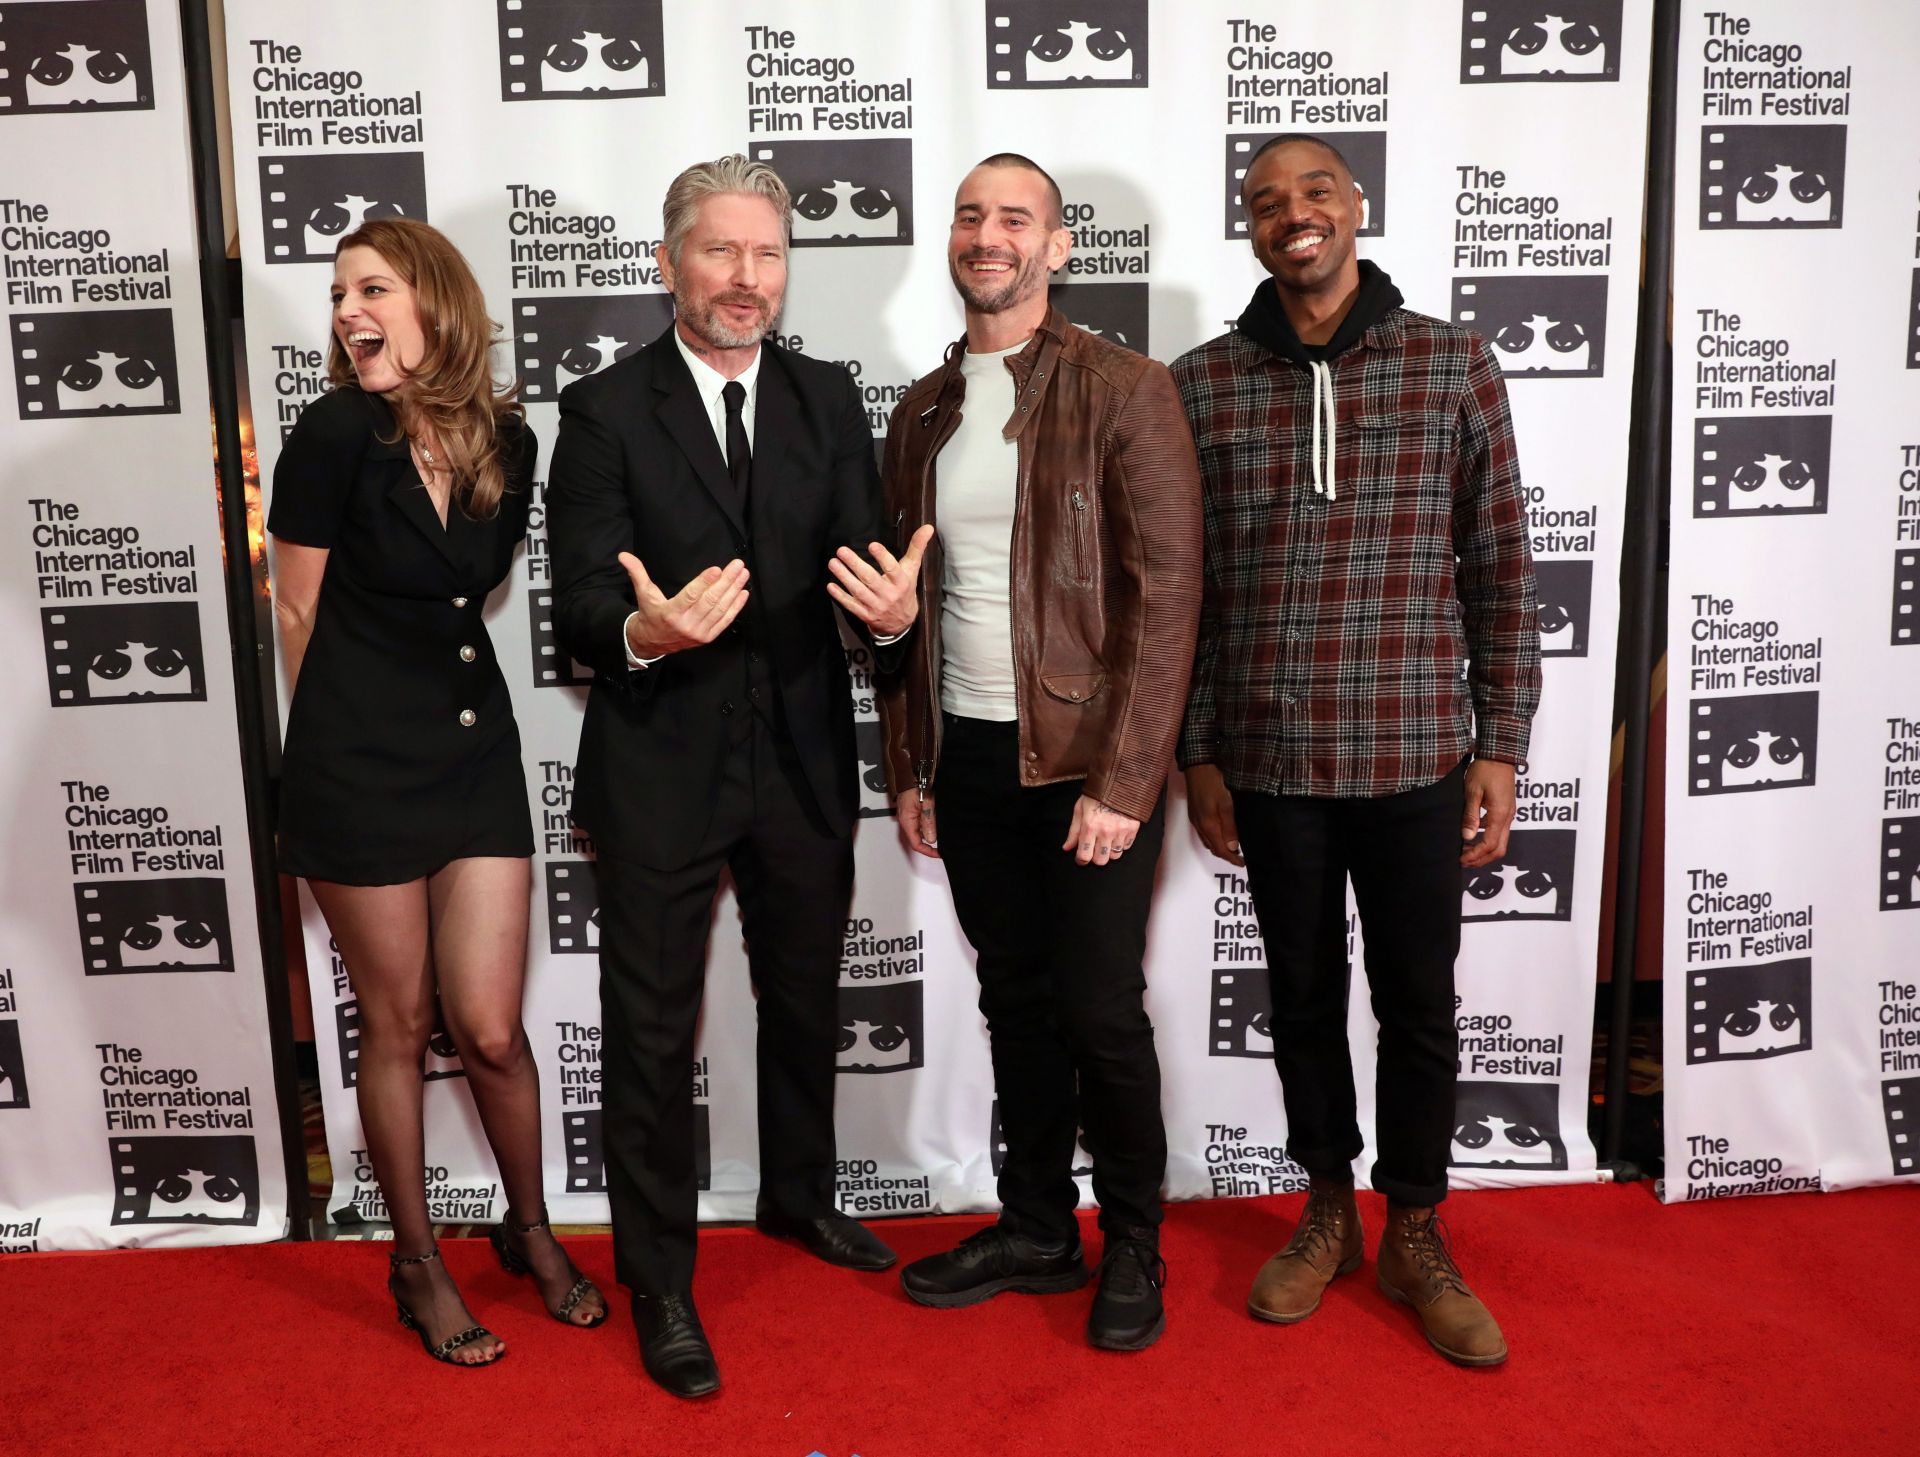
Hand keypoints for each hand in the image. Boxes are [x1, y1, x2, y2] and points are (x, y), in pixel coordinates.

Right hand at [619, 552, 749, 658]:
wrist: (652, 642)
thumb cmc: (650, 614)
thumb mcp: (643, 593)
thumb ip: (637, 573)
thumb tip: (623, 555)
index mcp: (670, 612)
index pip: (690, 596)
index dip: (704, 582)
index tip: (717, 569)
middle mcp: (686, 624)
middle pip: (710, 601)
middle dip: (727, 581)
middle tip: (737, 565)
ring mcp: (698, 632)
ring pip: (720, 610)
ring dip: (734, 591)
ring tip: (743, 574)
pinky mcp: (707, 637)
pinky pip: (725, 621)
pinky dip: (735, 607)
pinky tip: (743, 593)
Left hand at [826, 523, 934, 638]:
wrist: (901, 623)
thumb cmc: (906, 589)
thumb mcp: (912, 569)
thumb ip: (917, 547)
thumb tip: (928, 527)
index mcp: (901, 582)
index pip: (892, 569)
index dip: (883, 557)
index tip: (872, 545)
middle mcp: (889, 594)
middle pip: (870, 579)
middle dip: (855, 564)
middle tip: (842, 550)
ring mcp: (876, 606)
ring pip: (858, 591)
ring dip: (844, 577)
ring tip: (833, 563)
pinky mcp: (865, 614)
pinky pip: (851, 605)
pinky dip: (841, 596)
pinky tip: (831, 585)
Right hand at [897, 790, 939, 858]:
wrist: (912, 772)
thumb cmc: (917, 784)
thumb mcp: (927, 803)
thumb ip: (928, 821)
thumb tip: (931, 839)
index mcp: (906, 820)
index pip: (916, 844)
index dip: (928, 851)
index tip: (939, 853)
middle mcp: (905, 820)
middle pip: (916, 840)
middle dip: (928, 846)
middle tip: (941, 849)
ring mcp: (908, 816)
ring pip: (918, 833)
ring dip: (929, 836)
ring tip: (941, 839)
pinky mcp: (912, 812)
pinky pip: (919, 825)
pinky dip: (927, 828)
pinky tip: (935, 827)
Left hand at [1061, 794, 1139, 867]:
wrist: (1118, 781)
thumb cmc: (1096, 795)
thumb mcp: (1080, 809)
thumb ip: (1074, 831)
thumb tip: (1067, 848)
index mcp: (1090, 827)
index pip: (1085, 856)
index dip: (1081, 860)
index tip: (1081, 857)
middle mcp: (1106, 831)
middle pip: (1101, 861)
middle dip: (1096, 857)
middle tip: (1094, 849)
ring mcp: (1121, 831)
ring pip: (1115, 856)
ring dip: (1109, 851)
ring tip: (1106, 840)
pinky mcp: (1133, 829)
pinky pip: (1126, 847)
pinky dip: (1121, 844)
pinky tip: (1117, 834)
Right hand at [1184, 763, 1242, 865]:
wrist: (1197, 767)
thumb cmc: (1213, 783)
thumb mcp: (1226, 804)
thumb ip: (1230, 826)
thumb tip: (1233, 847)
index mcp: (1208, 825)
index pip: (1221, 849)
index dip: (1232, 859)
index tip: (1242, 863)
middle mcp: (1200, 826)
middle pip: (1213, 848)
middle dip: (1226, 855)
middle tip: (1239, 857)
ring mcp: (1196, 820)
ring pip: (1208, 841)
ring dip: (1219, 848)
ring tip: (1232, 848)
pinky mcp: (1195, 814)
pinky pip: (1204, 833)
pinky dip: (1213, 839)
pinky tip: (1221, 834)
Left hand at [1460, 758, 1516, 867]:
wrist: (1499, 755)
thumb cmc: (1485, 770)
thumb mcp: (1472, 792)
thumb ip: (1470, 815)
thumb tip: (1467, 837)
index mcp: (1500, 814)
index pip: (1489, 844)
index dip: (1475, 855)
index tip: (1461, 859)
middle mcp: (1508, 817)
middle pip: (1499, 849)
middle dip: (1481, 859)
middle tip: (1463, 861)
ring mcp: (1508, 814)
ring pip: (1500, 842)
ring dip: (1484, 851)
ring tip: (1465, 851)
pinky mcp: (1506, 810)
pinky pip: (1499, 832)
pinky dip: (1486, 840)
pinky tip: (1471, 836)